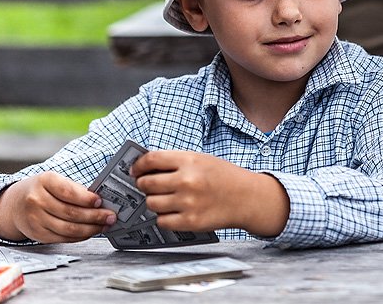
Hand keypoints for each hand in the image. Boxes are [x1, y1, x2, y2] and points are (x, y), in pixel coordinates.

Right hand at [0, 172, 116, 242]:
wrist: (14, 204)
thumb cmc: (41, 190)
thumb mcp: (54, 180)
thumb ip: (74, 188)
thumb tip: (100, 201)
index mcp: (44, 181)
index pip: (68, 191)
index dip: (86, 198)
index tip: (100, 201)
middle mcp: (36, 200)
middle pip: (70, 213)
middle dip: (95, 216)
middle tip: (110, 216)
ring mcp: (35, 219)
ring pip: (68, 229)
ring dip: (90, 229)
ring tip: (104, 225)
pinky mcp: (37, 234)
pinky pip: (62, 238)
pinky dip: (79, 236)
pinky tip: (90, 232)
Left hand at [131, 150, 288, 235]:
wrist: (246, 197)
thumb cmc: (223, 177)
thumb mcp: (201, 160)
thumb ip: (175, 162)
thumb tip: (145, 168)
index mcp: (189, 161)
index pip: (151, 160)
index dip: (138, 165)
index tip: (135, 170)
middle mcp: (187, 181)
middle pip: (147, 183)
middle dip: (143, 185)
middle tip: (149, 186)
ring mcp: (188, 202)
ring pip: (151, 203)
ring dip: (154, 201)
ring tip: (166, 199)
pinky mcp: (190, 221)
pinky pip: (162, 220)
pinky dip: (164, 217)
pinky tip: (174, 211)